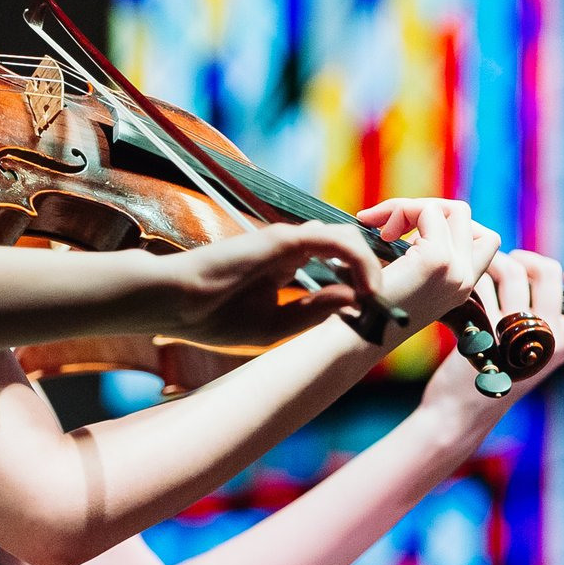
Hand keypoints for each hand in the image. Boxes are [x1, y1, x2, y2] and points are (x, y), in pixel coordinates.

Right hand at [161, 221, 383, 346]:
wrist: (175, 304)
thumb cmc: (214, 318)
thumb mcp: (275, 324)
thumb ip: (314, 310)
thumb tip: (356, 300)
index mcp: (286, 267)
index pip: (336, 262)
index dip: (361, 281)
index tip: (377, 311)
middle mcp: (291, 249)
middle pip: (348, 247)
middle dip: (375, 271)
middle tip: (388, 303)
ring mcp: (288, 241)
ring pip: (348, 240)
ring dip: (373, 268)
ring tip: (380, 299)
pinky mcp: (284, 240)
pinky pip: (336, 242)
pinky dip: (359, 262)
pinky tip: (368, 290)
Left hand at [357, 199, 500, 336]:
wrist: (354, 337)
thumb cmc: (367, 310)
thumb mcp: (404, 281)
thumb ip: (418, 256)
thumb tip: (412, 216)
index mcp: (461, 287)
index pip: (480, 239)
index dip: (443, 223)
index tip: (403, 234)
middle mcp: (465, 280)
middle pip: (465, 217)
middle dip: (425, 208)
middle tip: (388, 227)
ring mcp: (455, 270)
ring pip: (452, 209)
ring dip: (411, 208)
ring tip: (382, 230)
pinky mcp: (437, 261)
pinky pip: (429, 211)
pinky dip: (400, 210)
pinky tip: (376, 230)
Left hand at [420, 251, 563, 424]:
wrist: (462, 409)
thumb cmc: (501, 370)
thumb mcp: (539, 350)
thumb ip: (549, 316)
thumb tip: (541, 267)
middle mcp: (546, 341)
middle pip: (547, 271)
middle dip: (526, 259)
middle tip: (510, 268)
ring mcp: (513, 337)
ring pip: (511, 271)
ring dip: (495, 262)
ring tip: (485, 275)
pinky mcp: (481, 332)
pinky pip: (481, 284)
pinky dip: (474, 278)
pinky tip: (469, 292)